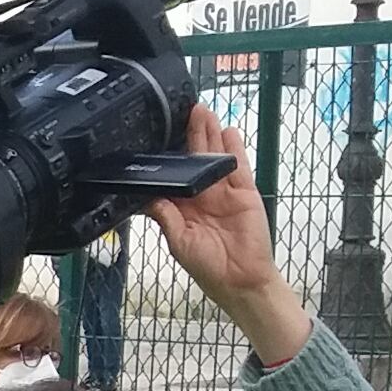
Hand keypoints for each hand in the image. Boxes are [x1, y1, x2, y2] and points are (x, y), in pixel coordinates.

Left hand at [148, 105, 311, 365]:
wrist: (242, 280)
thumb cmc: (208, 266)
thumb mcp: (179, 242)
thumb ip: (166, 218)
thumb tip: (147, 198)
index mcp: (182, 205)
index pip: (173, 175)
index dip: (167, 156)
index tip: (157, 134)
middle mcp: (202, 194)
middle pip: (194, 158)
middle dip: (190, 135)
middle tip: (184, 110)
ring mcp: (224, 191)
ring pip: (215, 157)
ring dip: (210, 135)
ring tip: (202, 111)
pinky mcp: (244, 192)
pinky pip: (238, 167)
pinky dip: (234, 149)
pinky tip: (228, 131)